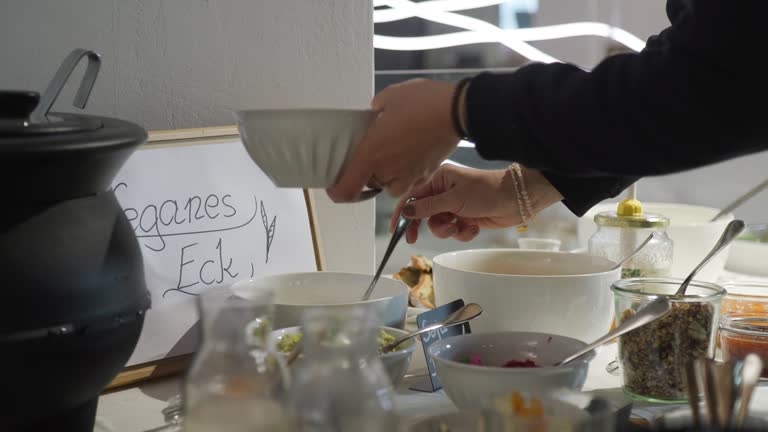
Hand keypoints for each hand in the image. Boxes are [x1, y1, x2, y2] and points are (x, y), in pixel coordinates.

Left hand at [327, 79, 461, 201]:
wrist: (458, 111)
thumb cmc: (423, 102)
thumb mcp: (387, 98)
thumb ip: (374, 112)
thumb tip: (375, 116)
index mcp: (372, 155)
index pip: (345, 190)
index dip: (336, 191)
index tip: (333, 184)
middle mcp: (389, 171)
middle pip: (369, 183)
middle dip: (369, 170)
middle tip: (375, 148)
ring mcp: (409, 176)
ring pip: (389, 184)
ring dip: (388, 173)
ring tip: (395, 148)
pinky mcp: (426, 175)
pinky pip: (409, 180)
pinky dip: (407, 170)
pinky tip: (412, 148)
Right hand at [390, 164, 563, 242]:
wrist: (517, 199)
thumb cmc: (486, 191)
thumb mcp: (453, 199)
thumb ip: (427, 207)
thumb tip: (404, 211)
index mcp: (438, 179)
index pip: (412, 197)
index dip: (402, 213)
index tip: (395, 229)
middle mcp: (444, 191)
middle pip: (423, 213)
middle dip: (424, 226)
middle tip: (414, 239)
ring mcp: (455, 205)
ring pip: (438, 225)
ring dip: (447, 230)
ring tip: (459, 227)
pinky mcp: (466, 217)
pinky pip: (454, 231)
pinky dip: (462, 232)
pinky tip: (473, 227)